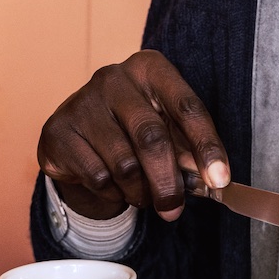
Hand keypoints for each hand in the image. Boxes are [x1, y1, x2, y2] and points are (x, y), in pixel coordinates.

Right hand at [37, 51, 228, 222]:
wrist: (78, 137)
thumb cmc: (133, 130)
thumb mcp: (167, 130)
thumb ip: (190, 151)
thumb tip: (215, 182)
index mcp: (150, 69)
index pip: (187, 107)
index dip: (206, 146)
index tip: (220, 180)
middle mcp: (114, 78)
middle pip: (152, 138)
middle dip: (169, 182)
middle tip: (174, 209)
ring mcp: (82, 102)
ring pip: (124, 164)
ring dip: (140, 192)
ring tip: (143, 196)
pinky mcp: (59, 130)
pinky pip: (97, 177)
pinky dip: (113, 193)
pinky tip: (114, 187)